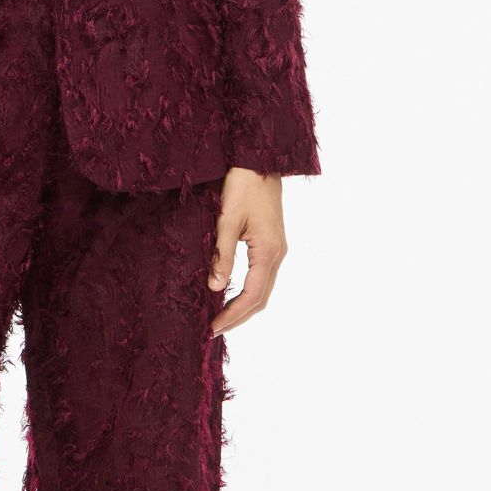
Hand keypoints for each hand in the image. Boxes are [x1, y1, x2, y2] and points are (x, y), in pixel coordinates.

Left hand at [207, 167, 286, 335]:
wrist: (260, 161)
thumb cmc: (243, 186)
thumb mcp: (227, 220)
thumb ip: (222, 255)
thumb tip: (215, 287)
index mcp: (268, 251)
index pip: (252, 295)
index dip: (232, 315)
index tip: (212, 327)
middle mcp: (277, 254)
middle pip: (261, 298)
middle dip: (238, 316)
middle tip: (213, 329)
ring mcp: (277, 249)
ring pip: (263, 288)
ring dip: (243, 306)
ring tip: (221, 317)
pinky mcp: (272, 243)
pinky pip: (262, 276)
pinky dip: (247, 290)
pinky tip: (231, 292)